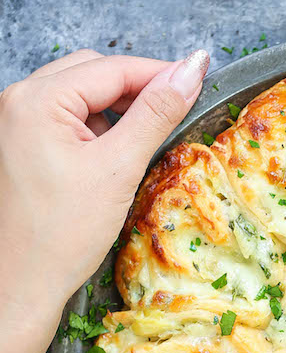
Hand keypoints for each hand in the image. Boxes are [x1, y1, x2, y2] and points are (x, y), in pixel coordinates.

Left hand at [0, 46, 208, 352]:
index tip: (200, 80)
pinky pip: (65, 119)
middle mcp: (18, 101)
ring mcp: (14, 123)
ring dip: (116, 109)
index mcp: (37, 99)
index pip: (111, 68)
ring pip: (79, 95)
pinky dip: (95, 128)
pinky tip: (113, 156)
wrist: (22, 284)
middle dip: (136, 88)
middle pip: (92, 73)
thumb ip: (157, 113)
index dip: (160, 73)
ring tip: (144, 140)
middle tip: (178, 111)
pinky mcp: (19, 145)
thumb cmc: (62, 235)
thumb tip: (192, 69)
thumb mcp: (119, 168)